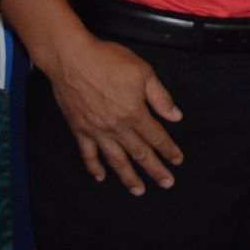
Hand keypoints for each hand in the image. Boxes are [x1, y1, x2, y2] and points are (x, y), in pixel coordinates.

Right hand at [47, 36, 183, 195]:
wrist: (71, 59)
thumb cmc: (109, 61)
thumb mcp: (143, 72)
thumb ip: (160, 97)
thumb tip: (175, 116)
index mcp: (135, 112)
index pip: (156, 137)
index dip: (169, 150)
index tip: (177, 161)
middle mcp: (116, 126)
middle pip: (139, 153)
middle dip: (154, 169)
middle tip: (166, 183)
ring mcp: (96, 130)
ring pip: (115, 159)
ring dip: (128, 176)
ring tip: (138, 190)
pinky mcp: (79, 129)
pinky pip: (87, 153)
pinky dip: (94, 167)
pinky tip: (101, 177)